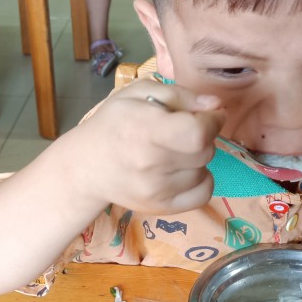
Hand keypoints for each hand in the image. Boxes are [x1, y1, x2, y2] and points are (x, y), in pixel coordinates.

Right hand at [71, 82, 225, 213]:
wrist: (87, 165)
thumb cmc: (114, 122)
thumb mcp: (139, 93)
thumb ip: (179, 95)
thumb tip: (215, 105)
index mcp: (146, 131)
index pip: (198, 133)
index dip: (212, 121)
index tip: (208, 114)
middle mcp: (152, 165)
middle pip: (205, 151)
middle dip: (203, 137)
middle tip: (183, 131)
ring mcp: (157, 191)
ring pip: (204, 170)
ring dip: (198, 158)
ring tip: (175, 151)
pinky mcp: (161, 208)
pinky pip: (203, 194)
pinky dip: (200, 180)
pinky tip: (183, 170)